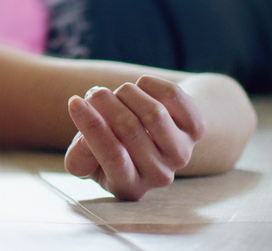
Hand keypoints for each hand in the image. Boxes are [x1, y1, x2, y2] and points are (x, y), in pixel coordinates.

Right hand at [63, 75, 205, 200]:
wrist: (153, 136)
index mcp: (129, 187)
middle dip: (105, 102)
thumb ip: (79, 157)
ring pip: (153, 112)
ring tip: (119, 93)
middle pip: (129, 129)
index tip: (74, 102)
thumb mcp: (88, 159)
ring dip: (126, 93)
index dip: (92, 126)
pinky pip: (171, 96)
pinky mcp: (196, 129)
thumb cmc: (113, 145)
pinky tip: (141, 89)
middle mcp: (159, 176)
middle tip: (95, 94)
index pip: (113, 157)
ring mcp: (181, 153)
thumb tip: (87, 140)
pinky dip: (148, 84)